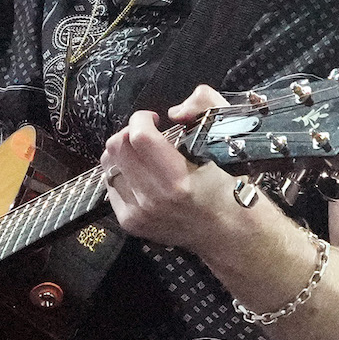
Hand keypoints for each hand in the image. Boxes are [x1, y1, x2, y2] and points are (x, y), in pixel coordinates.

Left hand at [97, 87, 243, 252]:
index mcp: (178, 181)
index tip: (154, 118)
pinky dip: (121, 173)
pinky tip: (139, 174)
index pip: (140, 137)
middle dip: (129, 131)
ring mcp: (139, 214)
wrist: (227, 231)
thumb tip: (174, 112)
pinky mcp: (130, 223)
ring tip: (141, 153)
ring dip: (122, 152)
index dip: (141, 118)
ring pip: (109, 165)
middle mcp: (154, 200)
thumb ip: (206, 108)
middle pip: (118, 148)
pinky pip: (109, 186)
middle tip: (146, 133)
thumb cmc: (230, 185)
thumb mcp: (228, 140)